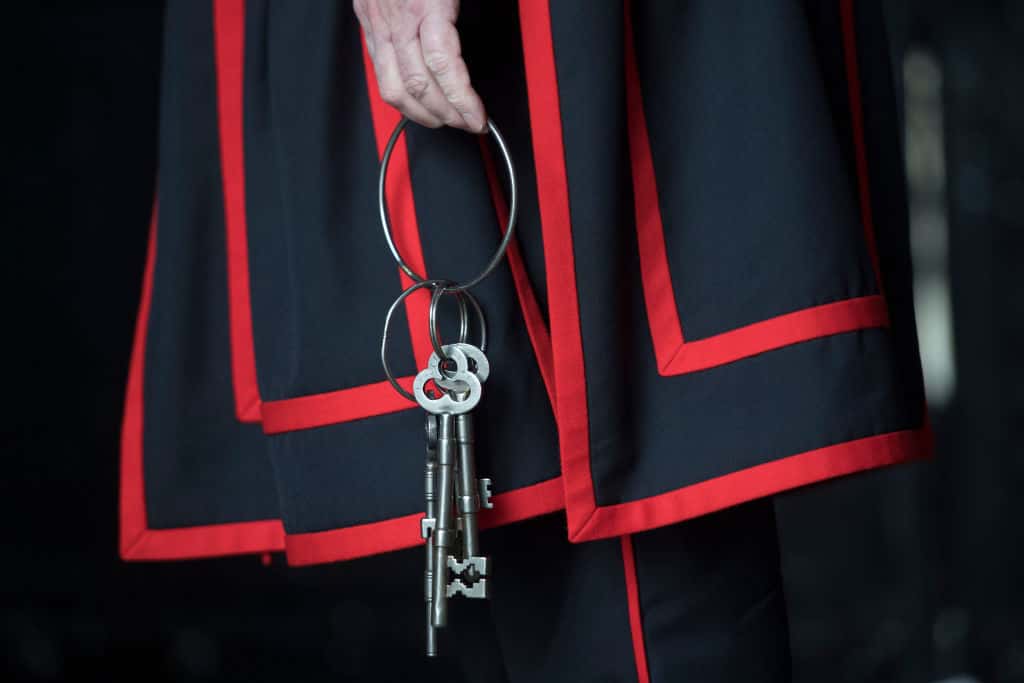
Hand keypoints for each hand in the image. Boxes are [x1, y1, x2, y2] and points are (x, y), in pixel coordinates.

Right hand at [353, 0, 486, 131]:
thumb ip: (466, 11)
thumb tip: (480, 47)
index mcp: (424, 4)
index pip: (443, 66)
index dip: (462, 100)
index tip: (477, 117)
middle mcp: (397, 19)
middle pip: (418, 85)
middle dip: (446, 113)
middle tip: (467, 122)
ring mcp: (378, 23)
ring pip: (393, 88)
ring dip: (420, 114)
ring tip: (443, 120)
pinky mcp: (367, 23)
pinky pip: (379, 73)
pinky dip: (401, 96)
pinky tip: (416, 102)